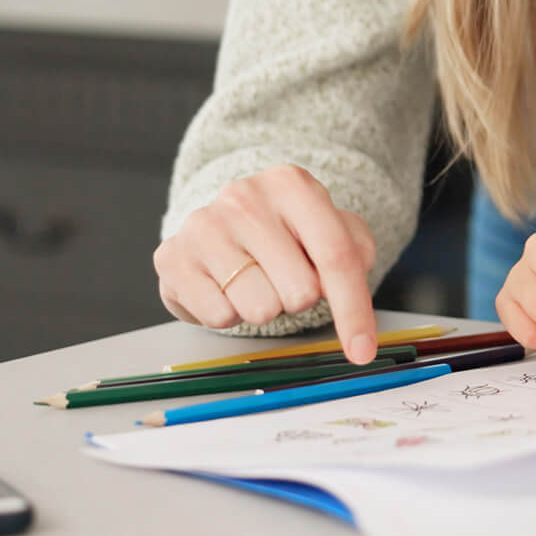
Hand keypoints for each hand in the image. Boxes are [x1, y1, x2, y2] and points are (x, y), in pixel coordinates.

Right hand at [152, 163, 379, 361]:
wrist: (221, 225)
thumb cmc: (285, 232)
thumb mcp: (329, 228)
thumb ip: (355, 249)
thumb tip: (355, 275)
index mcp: (291, 184)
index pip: (336, 256)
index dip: (354, 310)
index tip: (363, 351)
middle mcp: (244, 197)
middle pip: (301, 290)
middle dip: (301, 299)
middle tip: (285, 279)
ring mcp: (203, 225)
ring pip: (260, 309)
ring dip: (264, 307)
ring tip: (254, 281)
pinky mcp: (172, 257)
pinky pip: (219, 316)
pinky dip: (229, 313)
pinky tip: (225, 287)